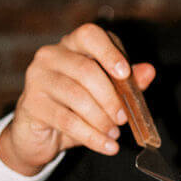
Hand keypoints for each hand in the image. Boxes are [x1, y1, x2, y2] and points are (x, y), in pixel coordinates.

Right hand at [0, 24, 155, 177]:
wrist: (38, 134)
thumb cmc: (75, 108)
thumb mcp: (105, 94)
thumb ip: (128, 82)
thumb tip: (149, 70)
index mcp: (72, 45)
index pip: (90, 35)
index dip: (109, 52)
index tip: (125, 73)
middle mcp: (51, 56)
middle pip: (86, 70)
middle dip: (111, 97)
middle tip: (123, 118)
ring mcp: (38, 78)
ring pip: (77, 97)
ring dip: (102, 119)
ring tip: (114, 133)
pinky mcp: (31, 104)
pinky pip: (67, 120)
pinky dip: (92, 136)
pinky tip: (108, 146)